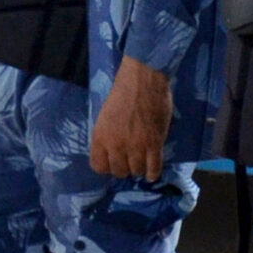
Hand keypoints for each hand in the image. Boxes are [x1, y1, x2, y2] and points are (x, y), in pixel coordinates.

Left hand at [88, 55, 174, 181]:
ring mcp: (136, 146)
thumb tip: (113, 152)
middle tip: (130, 160)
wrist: (143, 79)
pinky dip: (152, 173)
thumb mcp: (104, 116)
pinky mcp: (154, 144)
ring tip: (142, 162)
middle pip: (118, 171)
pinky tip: (152, 172)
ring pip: (136, 171)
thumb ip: (106, 136)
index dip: (106, 166)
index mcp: (100, 136)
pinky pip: (153, 169)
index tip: (113, 161)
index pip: (98, 167)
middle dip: (124, 168)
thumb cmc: (123, 92)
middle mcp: (116, 145)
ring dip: (139, 169)